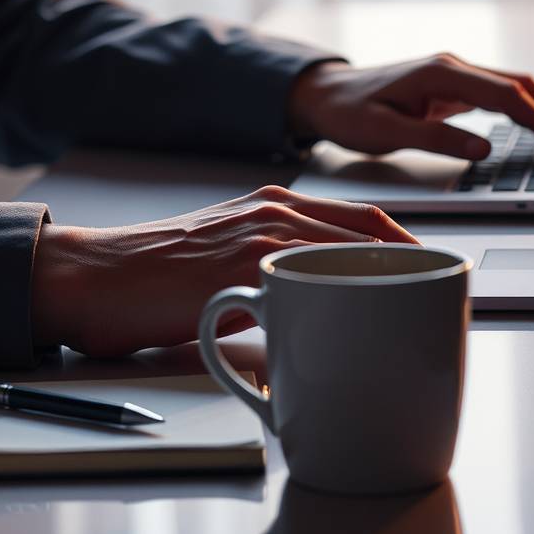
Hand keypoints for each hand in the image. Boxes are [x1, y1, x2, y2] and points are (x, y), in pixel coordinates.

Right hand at [31, 187, 416, 355]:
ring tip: (421, 322)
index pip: (364, 220)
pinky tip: (365, 329)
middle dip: (416, 269)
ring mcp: (258, 237)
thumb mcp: (225, 259)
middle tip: (444, 308)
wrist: (90, 276)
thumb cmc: (151, 278)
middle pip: (373, 233)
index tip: (437, 279)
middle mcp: (273, 210)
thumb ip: (274, 274)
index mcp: (273, 204)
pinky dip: (345, 303)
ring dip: (392, 286)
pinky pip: (308, 284)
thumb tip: (321, 316)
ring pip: (350, 253)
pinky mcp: (239, 270)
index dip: (409, 248)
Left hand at [288, 54, 533, 160]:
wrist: (326, 95)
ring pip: (514, 87)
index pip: (507, 96)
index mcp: (440, 73)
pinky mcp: (450, 85)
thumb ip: (435, 139)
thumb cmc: (350, 113)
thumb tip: (484, 149)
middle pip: (520, 85)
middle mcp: (453, 66)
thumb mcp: (385, 132)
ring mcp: (453, 73)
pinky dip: (525, 110)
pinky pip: (498, 95)